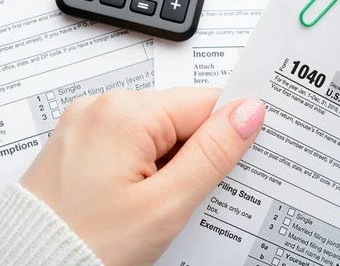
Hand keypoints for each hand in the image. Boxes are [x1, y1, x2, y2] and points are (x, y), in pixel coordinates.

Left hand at [20, 89, 265, 265]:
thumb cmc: (87, 244)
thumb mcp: (166, 204)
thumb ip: (213, 153)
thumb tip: (248, 111)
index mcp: (125, 112)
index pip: (205, 103)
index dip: (228, 133)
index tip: (238, 161)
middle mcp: (103, 107)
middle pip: (179, 118)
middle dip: (196, 154)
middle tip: (190, 198)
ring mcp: (88, 125)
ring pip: (157, 133)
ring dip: (171, 164)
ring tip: (159, 206)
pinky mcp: (81, 142)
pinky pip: (130, 143)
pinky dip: (146, 166)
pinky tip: (141, 200)